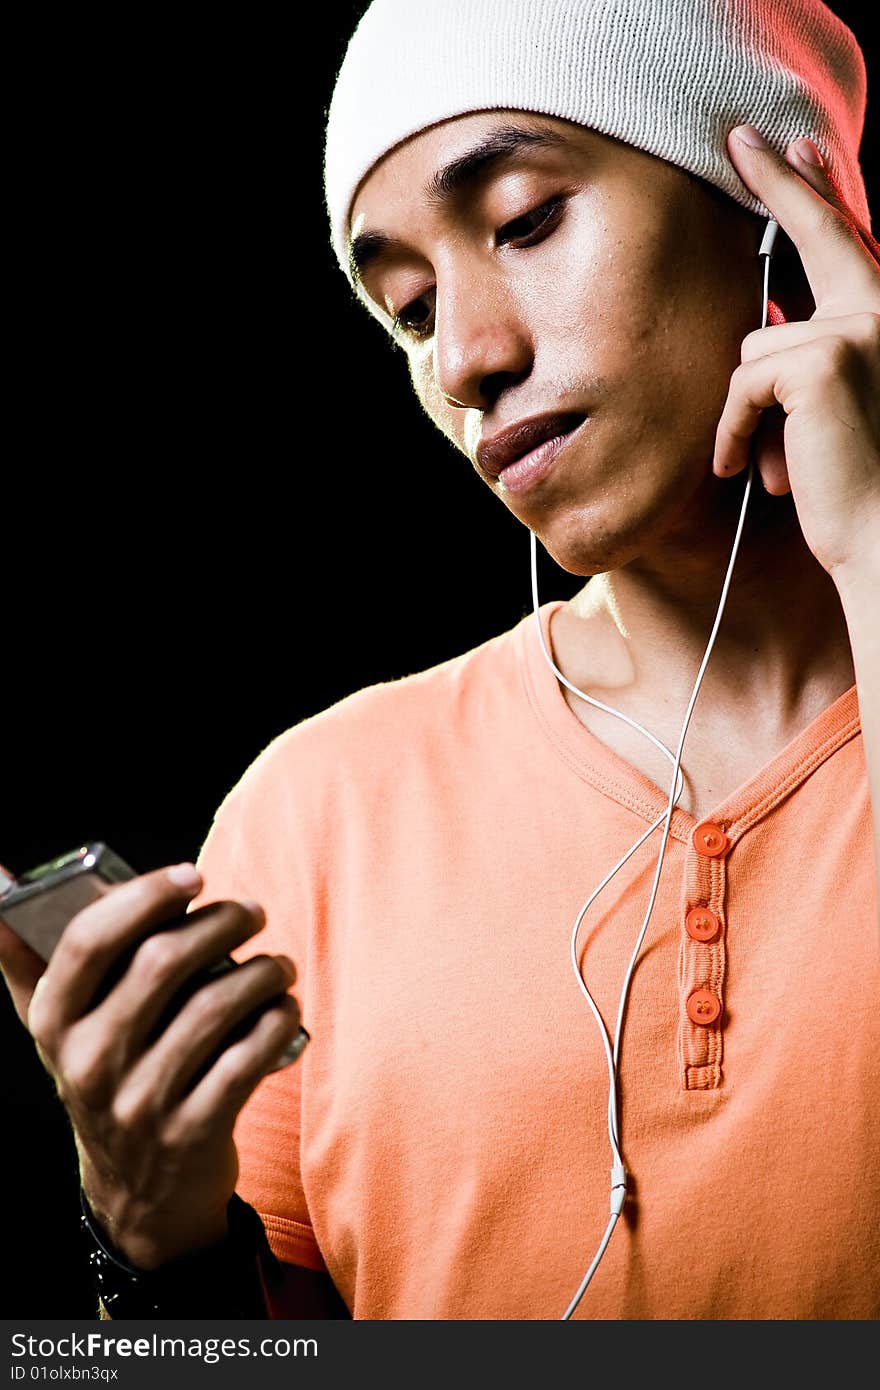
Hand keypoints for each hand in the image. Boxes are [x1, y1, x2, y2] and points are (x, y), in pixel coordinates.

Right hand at [0, 864, 301, 1268]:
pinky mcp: (192, 1132)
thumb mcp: (58, 1026)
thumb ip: (28, 955)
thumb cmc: (107, 1077)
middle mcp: (88, 1061)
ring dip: (261, 971)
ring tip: (276, 964)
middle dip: (221, 922)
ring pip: (215, 1005)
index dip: (146, 896)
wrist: (140, 1193)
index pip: (89, 939)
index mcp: (53, 1021)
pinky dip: (276, 1022)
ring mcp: (139, 1102)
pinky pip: (247, 1057)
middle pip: (163, 961)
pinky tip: (283, 1007)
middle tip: (251, 912)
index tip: (194, 874)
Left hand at [713, 124, 879, 579]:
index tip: (797, 148)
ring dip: (746, 409)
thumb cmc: (852, 483)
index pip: (849, 243)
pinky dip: (734, 430)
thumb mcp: (827, 410)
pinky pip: (741, 383)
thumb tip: (762, 324)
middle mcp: (879, 314)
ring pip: (754, 344)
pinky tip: (752, 471)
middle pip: (819, 234)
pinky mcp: (819, 361)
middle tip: (740, 139)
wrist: (876, 540)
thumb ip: (804, 358)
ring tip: (774, 462)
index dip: (819, 192)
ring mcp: (854, 331)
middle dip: (780, 183)